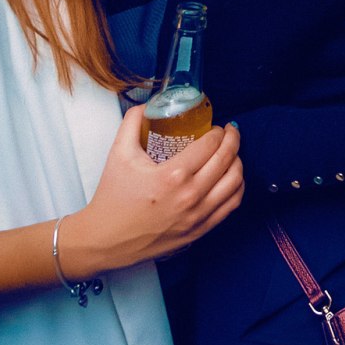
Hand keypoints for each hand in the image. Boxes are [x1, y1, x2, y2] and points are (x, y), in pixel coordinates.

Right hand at [66, 107, 243, 276]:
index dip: (218, 132)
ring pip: (235, 183)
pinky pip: (231, 205)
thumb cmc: (112, 197)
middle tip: (230, 132)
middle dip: (233, 140)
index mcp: (172, 175)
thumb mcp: (118, 154)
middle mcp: (190, 196)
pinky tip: (233, 178)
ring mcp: (198, 216)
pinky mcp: (200, 231)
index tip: (216, 126)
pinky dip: (238, 187)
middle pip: (227, 160)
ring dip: (238, 162)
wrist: (106, 240)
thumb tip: (147, 104)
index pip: (209, 145)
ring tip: (232, 153)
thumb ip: (132, 123)